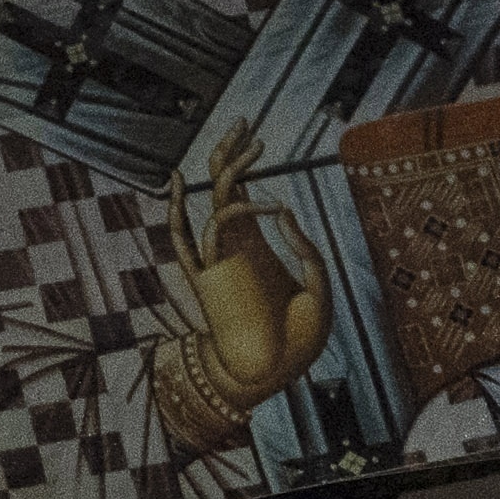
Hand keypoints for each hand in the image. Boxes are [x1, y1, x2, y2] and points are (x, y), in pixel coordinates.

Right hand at [157, 129, 331, 449]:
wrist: (276, 379)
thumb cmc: (300, 342)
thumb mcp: (318, 288)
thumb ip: (306, 248)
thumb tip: (283, 210)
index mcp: (260, 249)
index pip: (246, 196)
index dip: (248, 166)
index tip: (259, 139)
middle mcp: (237, 248)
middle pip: (225, 187)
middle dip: (232, 152)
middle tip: (244, 120)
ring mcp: (221, 261)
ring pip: (212, 201)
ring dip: (229, 169)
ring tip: (250, 142)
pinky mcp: (208, 279)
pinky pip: (188, 238)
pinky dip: (186, 209)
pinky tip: (181, 182)